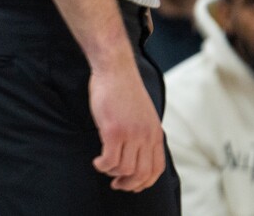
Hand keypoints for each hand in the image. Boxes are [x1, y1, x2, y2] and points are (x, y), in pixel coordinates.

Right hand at [89, 64, 164, 191]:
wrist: (115, 68)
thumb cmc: (124, 87)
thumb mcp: (144, 112)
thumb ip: (144, 132)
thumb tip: (138, 151)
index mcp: (155, 132)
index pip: (156, 168)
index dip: (145, 182)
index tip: (133, 184)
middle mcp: (146, 136)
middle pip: (142, 174)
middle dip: (129, 184)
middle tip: (116, 183)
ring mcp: (130, 134)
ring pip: (124, 169)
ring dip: (112, 173)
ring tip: (103, 166)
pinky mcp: (113, 131)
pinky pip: (109, 160)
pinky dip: (102, 166)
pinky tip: (97, 161)